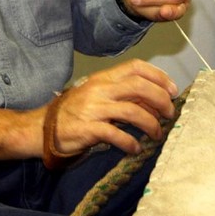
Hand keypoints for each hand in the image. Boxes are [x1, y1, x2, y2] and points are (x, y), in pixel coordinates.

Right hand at [49, 59, 179, 157]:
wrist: (43, 128)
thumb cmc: (75, 112)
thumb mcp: (99, 95)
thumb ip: (124, 95)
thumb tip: (155, 101)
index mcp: (103, 78)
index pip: (136, 67)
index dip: (158, 76)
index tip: (172, 90)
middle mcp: (99, 89)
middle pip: (139, 87)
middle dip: (160, 100)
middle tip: (169, 113)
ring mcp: (93, 109)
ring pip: (132, 111)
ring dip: (150, 124)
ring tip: (156, 134)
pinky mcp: (87, 129)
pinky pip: (115, 134)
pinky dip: (130, 143)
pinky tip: (135, 149)